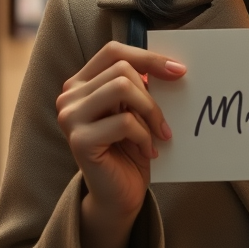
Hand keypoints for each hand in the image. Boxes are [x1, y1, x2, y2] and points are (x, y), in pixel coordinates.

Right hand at [56, 41, 185, 247]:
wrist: (119, 195)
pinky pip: (124, 121)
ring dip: (150, 113)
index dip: (149, 57)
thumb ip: (141, 85)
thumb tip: (172, 66)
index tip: (180, 70)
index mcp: (81, 83)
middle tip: (164, 123)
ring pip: (123, 88)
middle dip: (153, 96)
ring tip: (158, 135)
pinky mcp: (79, 140)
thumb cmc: (131, 150)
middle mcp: (69, 96)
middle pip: (122, 70)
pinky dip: (144, 135)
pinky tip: (148, 151)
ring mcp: (70, 117)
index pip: (114, 51)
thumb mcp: (137, 110)